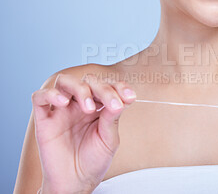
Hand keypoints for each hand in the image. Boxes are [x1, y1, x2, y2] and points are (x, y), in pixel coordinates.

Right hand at [32, 73, 136, 192]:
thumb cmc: (93, 161)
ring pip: (65, 82)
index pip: (108, 86)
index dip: (119, 87)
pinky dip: (50, 94)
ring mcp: (62, 110)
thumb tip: (119, 99)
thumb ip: (112, 118)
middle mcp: (79, 105)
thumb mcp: (109, 139)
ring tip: (89, 107)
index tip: (130, 97)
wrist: (75, 183)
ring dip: (80, 89)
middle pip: (88, 81)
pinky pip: (40, 97)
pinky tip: (63, 103)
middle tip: (113, 105)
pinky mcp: (44, 120)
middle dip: (103, 89)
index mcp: (98, 107)